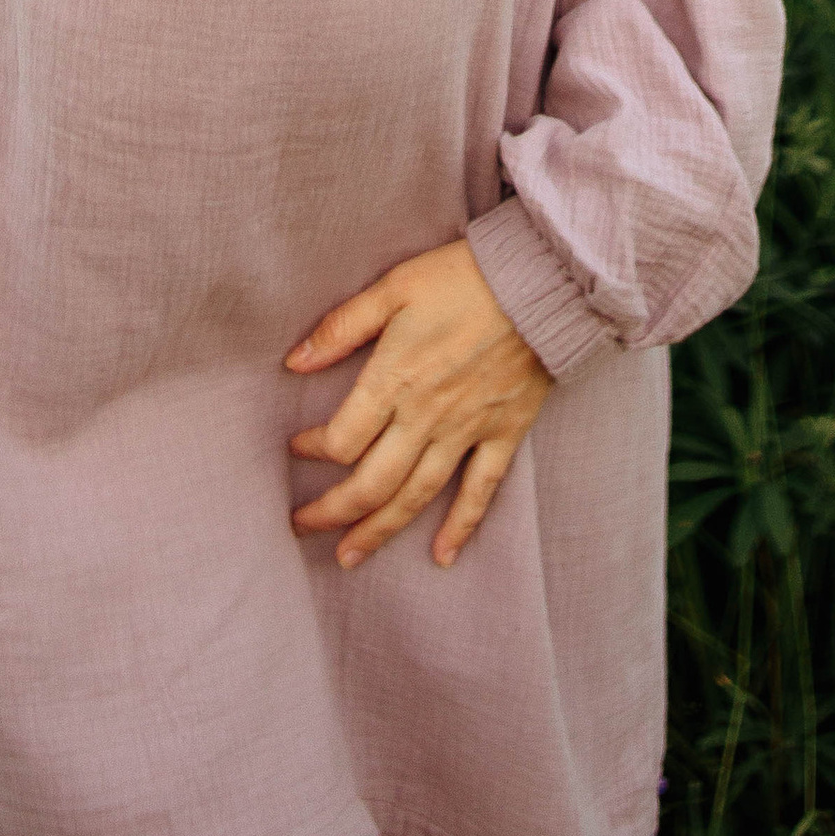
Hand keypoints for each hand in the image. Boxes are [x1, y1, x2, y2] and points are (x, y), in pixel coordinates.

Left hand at [286, 238, 551, 570]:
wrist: (540, 282)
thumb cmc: (462, 278)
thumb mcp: (394, 287)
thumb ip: (342, 327)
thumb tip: (294, 362)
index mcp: (395, 380)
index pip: (342, 439)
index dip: (312, 450)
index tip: (296, 448)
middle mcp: (426, 417)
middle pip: (371, 483)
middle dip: (332, 512)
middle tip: (301, 526)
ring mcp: (466, 432)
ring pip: (416, 497)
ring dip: (379, 531)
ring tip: (348, 557)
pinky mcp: (503, 435)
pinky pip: (480, 492)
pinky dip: (460, 528)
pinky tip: (441, 556)